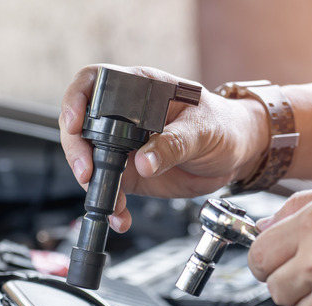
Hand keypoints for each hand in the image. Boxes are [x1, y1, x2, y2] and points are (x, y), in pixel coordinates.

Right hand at [59, 64, 268, 231]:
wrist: (236, 154)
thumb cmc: (224, 126)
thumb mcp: (203, 130)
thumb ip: (174, 143)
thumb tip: (145, 161)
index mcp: (139, 90)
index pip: (93, 83)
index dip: (75, 101)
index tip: (75, 124)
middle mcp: (124, 116)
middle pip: (81, 126)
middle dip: (77, 151)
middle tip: (88, 173)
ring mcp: (125, 146)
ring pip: (90, 162)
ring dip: (93, 185)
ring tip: (112, 203)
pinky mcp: (131, 173)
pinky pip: (111, 189)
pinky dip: (112, 206)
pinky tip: (121, 216)